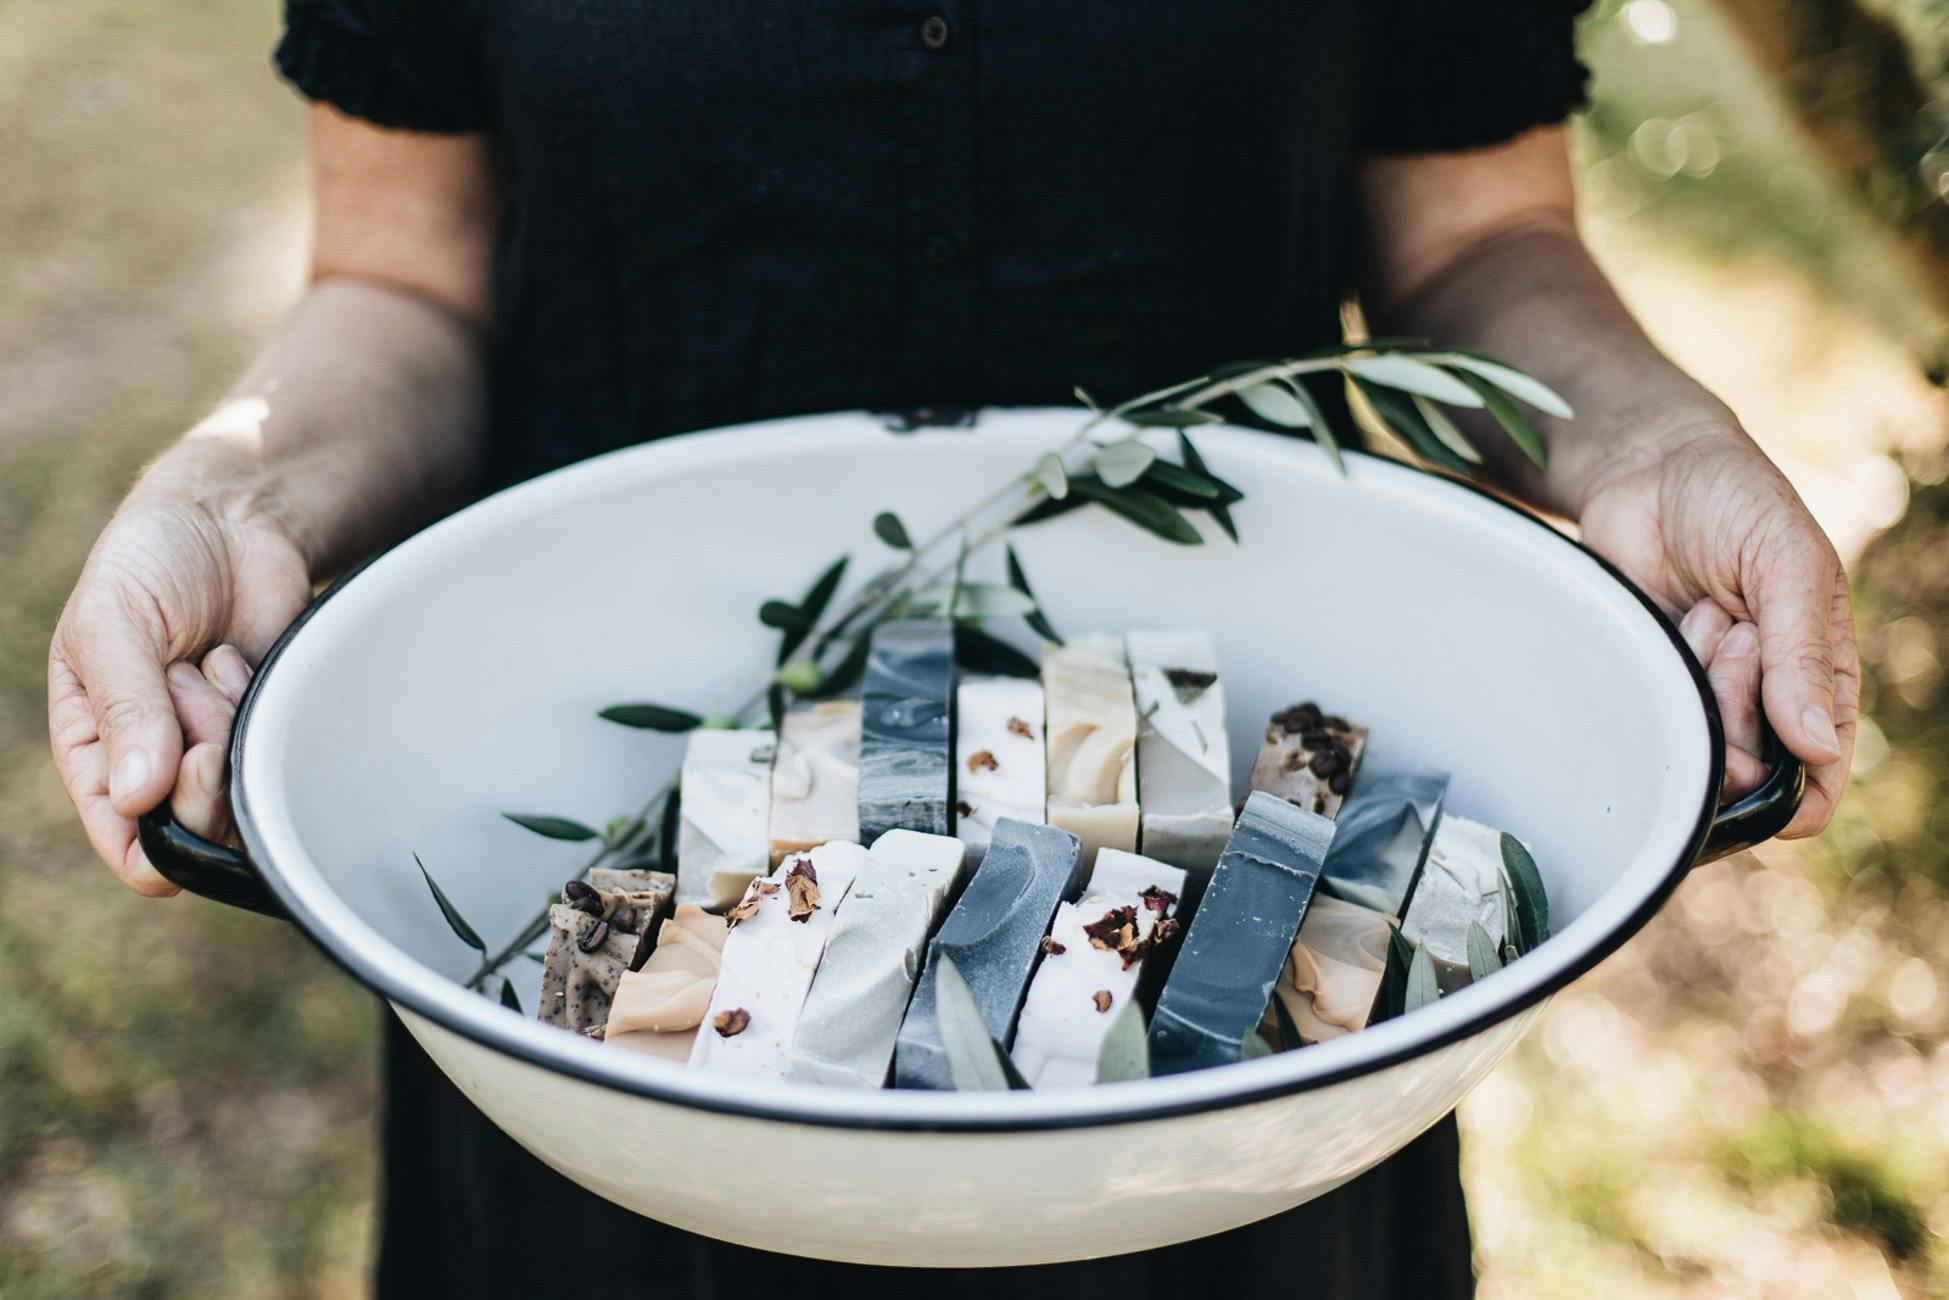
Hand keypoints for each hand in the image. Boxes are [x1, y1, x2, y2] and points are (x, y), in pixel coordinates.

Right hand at [49, 487, 309, 893]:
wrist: (231, 520)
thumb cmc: (152, 563)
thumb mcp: (111, 624)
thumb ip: (122, 708)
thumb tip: (139, 799)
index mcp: (96, 753)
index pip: (128, 843)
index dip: (165, 830)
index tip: (192, 760)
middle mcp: (157, 766)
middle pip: (199, 832)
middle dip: (203, 762)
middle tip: (194, 684)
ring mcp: (217, 750)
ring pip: (243, 800)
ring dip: (231, 729)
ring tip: (212, 661)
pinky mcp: (267, 729)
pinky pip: (281, 759)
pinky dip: (263, 711)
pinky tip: (241, 660)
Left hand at [1577, 424, 1857, 836]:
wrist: (1644, 468)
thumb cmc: (1735, 503)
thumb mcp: (1788, 563)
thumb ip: (1804, 653)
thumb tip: (1817, 748)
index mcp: (1818, 673)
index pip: (1821, 768)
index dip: (1800, 791)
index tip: (1771, 780)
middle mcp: (1759, 696)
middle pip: (1749, 767)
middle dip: (1739, 702)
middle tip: (1732, 628)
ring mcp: (1697, 692)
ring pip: (1695, 747)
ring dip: (1697, 685)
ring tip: (1699, 613)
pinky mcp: (1644, 679)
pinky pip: (1644, 718)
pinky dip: (1651, 680)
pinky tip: (1661, 624)